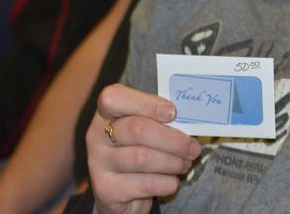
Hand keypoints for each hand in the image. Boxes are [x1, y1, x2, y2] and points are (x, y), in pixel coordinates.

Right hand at [87, 84, 201, 213]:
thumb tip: (190, 118)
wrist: (122, 192)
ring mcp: (98, 163)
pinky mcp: (106, 190)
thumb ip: (159, 119)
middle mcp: (96, 136)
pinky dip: (166, 182)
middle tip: (193, 148)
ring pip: (142, 158)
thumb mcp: (145, 128)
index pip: (115, 98)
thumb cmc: (139, 149)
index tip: (173, 112)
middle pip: (137, 129)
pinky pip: (145, 184)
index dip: (146, 103)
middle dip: (173, 139)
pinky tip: (172, 181)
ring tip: (186, 163)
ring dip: (173, 162)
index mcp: (106, 113)